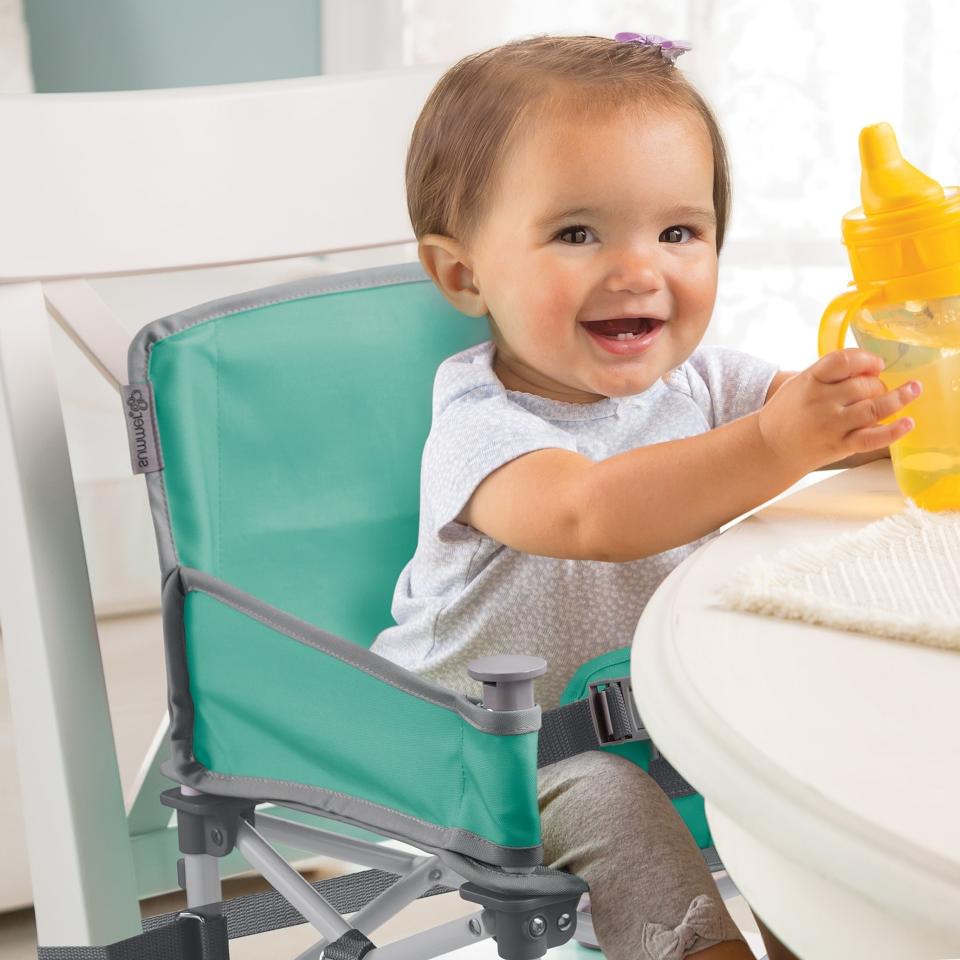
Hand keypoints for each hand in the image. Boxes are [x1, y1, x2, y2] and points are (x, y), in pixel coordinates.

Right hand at [757, 348, 920, 473]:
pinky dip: (893, 431)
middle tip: (877, 389)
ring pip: (874, 406)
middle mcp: (821, 401)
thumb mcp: (799, 384)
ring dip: (898, 397)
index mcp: (810, 381)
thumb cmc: (786, 413)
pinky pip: (872, 438)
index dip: (866, 359)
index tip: (875, 363)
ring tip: (913, 390)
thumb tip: (870, 369)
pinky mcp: (839, 445)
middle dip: (878, 384)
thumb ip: (829, 374)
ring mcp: (831, 424)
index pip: (844, 360)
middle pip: (864, 384)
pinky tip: (907, 423)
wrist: (769, 447)